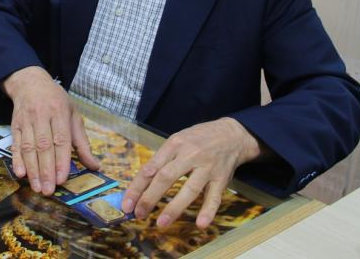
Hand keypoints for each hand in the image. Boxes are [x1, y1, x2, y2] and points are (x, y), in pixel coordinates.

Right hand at [2, 66, 99, 194]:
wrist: (30, 83)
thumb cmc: (56, 101)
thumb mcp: (73, 115)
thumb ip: (82, 142)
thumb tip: (94, 166)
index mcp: (60, 112)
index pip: (61, 139)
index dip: (61, 160)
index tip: (62, 179)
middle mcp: (42, 116)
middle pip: (43, 146)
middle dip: (46, 170)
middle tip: (48, 190)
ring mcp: (26, 120)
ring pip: (28, 147)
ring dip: (32, 169)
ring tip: (37, 187)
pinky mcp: (14, 125)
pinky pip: (15, 144)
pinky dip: (17, 160)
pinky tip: (20, 173)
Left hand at [121, 117, 262, 228]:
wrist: (232, 135)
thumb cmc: (198, 139)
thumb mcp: (178, 140)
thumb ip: (162, 159)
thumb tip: (141, 184)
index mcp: (174, 144)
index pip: (151, 168)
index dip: (137, 187)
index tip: (127, 204)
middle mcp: (190, 155)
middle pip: (166, 178)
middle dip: (150, 198)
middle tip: (138, 214)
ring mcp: (207, 168)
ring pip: (189, 189)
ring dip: (174, 208)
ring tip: (161, 223)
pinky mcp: (221, 179)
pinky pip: (214, 197)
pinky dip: (208, 211)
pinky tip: (200, 224)